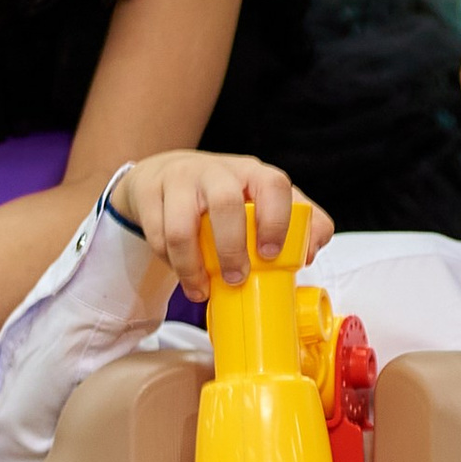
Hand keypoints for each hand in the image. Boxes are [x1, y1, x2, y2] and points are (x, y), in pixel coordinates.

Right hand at [110, 151, 330, 303]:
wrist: (166, 174)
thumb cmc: (224, 197)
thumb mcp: (262, 202)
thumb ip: (299, 223)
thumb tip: (310, 251)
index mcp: (253, 173)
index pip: (273, 186)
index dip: (276, 221)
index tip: (270, 255)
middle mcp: (218, 171)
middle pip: (226, 203)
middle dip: (232, 248)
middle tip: (235, 279)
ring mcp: (180, 179)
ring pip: (182, 225)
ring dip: (192, 266)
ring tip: (201, 290)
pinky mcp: (150, 194)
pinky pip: (157, 235)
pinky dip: (170, 262)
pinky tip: (183, 275)